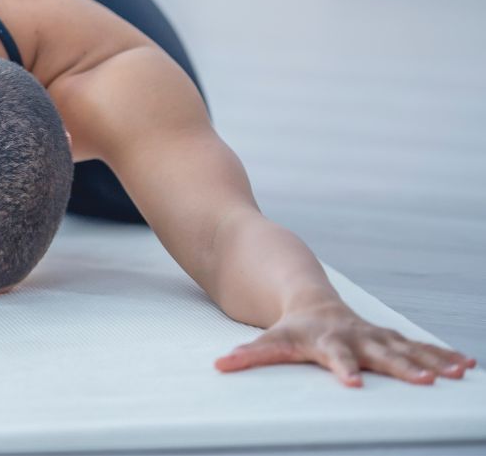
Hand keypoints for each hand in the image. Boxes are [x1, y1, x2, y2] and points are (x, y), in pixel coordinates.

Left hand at [215, 301, 476, 386]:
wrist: (308, 299)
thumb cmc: (289, 328)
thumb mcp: (269, 340)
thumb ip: (248, 354)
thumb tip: (219, 366)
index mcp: (327, 340)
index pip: (335, 356)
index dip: (344, 367)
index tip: (354, 382)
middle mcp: (356, 336)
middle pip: (381, 353)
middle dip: (403, 366)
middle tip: (426, 381)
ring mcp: (375, 336)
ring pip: (408, 348)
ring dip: (433, 360)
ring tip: (458, 373)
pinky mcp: (389, 337)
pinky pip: (419, 346)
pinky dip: (442, 354)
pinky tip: (467, 365)